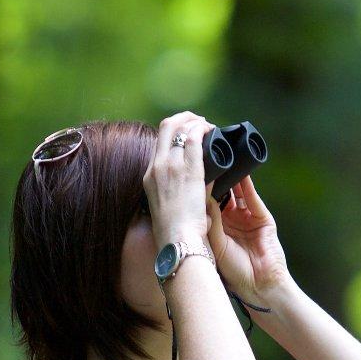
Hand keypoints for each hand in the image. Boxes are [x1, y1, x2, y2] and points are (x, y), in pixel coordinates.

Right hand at [143, 111, 216, 242]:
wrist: (177, 241)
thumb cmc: (176, 232)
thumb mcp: (169, 207)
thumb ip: (181, 192)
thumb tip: (203, 184)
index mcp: (149, 177)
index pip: (159, 143)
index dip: (174, 132)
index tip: (187, 134)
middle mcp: (156, 167)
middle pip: (166, 126)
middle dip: (184, 118)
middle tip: (198, 122)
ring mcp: (171, 166)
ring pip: (181, 128)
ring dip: (195, 121)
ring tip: (207, 125)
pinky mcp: (188, 169)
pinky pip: (194, 137)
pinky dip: (203, 128)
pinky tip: (211, 129)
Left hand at [205, 174, 290, 309]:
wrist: (258, 285)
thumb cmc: (233, 271)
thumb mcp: (215, 242)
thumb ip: (210, 218)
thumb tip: (201, 193)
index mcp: (216, 229)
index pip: (206, 204)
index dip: (200, 190)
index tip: (189, 175)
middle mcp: (231, 222)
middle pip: (222, 195)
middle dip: (214, 180)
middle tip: (205, 163)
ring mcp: (247, 218)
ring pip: (237, 193)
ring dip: (229, 178)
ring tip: (221, 161)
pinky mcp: (262, 217)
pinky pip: (252, 197)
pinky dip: (246, 184)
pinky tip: (239, 171)